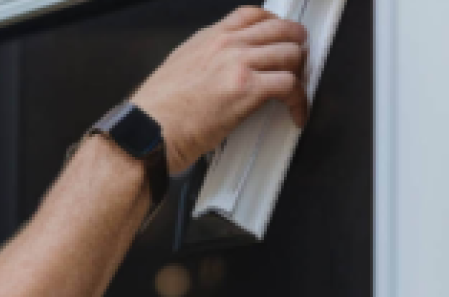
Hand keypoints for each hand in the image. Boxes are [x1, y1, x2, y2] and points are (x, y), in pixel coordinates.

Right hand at [131, 7, 308, 172]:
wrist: (148, 129)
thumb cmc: (158, 110)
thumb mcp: (179, 67)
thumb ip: (206, 59)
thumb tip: (225, 66)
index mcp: (208, 38)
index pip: (252, 15)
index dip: (276, 24)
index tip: (284, 37)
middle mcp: (226, 45)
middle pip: (281, 30)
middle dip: (297, 47)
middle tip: (299, 64)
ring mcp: (238, 64)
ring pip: (291, 55)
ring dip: (299, 75)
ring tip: (296, 92)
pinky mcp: (247, 89)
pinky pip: (290, 85)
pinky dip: (299, 101)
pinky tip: (295, 113)